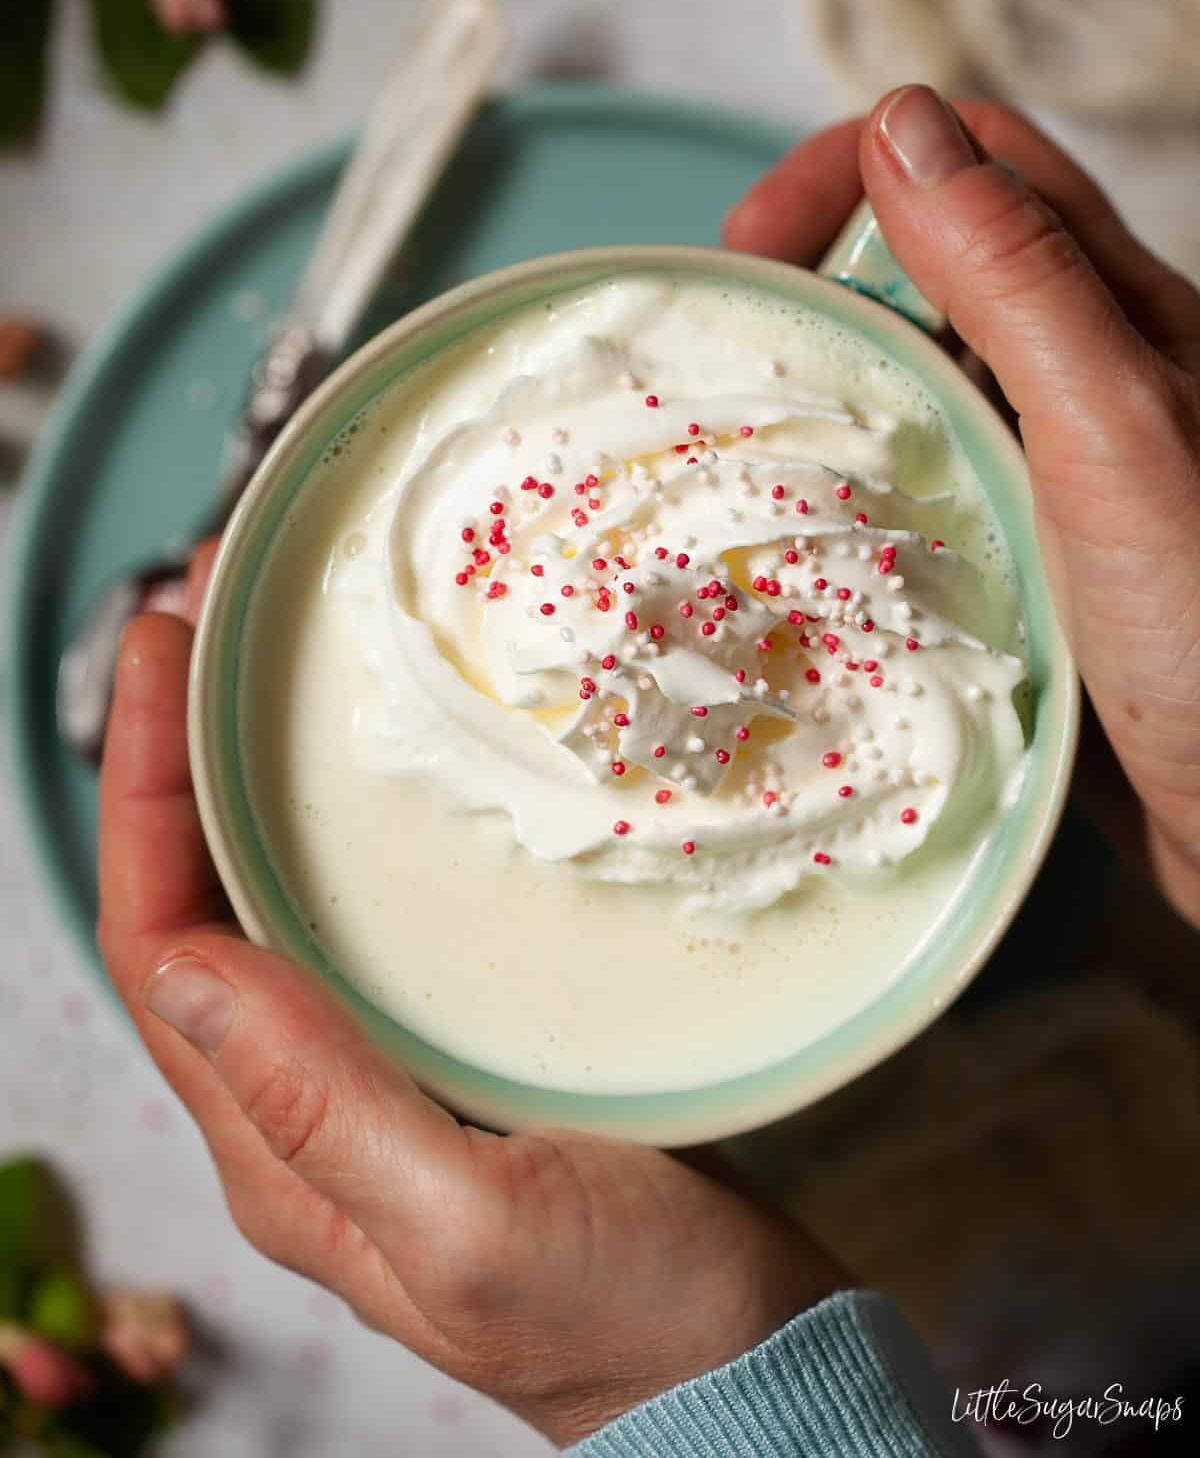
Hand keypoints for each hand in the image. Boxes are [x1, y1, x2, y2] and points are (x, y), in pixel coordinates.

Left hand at [97, 549, 845, 1447]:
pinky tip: (391, 766)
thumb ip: (329, 1111)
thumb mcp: (477, 1227)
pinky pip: (362, 922)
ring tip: (273, 656)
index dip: (142, 792)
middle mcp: (306, 1112)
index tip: (164, 649)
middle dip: (183, 755)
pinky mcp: (454, 1058)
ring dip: (256, 777)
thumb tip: (186, 971)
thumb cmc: (630, 1322)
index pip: (160, 947)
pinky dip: (348, 827)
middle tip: (212, 613)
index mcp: (283, 1153)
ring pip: (277, 904)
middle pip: (200, 906)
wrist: (752, 1372)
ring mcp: (379, 1082)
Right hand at [725, 85, 1199, 927]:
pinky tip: (789, 541)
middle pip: (925, 268)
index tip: (752, 242)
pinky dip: (838, 495)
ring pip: (908, 384)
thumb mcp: (1116, 434)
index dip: (856, 167)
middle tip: (720, 347)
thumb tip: (902, 128)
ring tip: (728, 443)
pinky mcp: (1014, 568)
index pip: (976, 163)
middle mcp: (1080, 381)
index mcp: (1118, 315)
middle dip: (813, 276)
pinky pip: (907, 496)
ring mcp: (1045, 478)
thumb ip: (1019, 282)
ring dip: (817, 389)